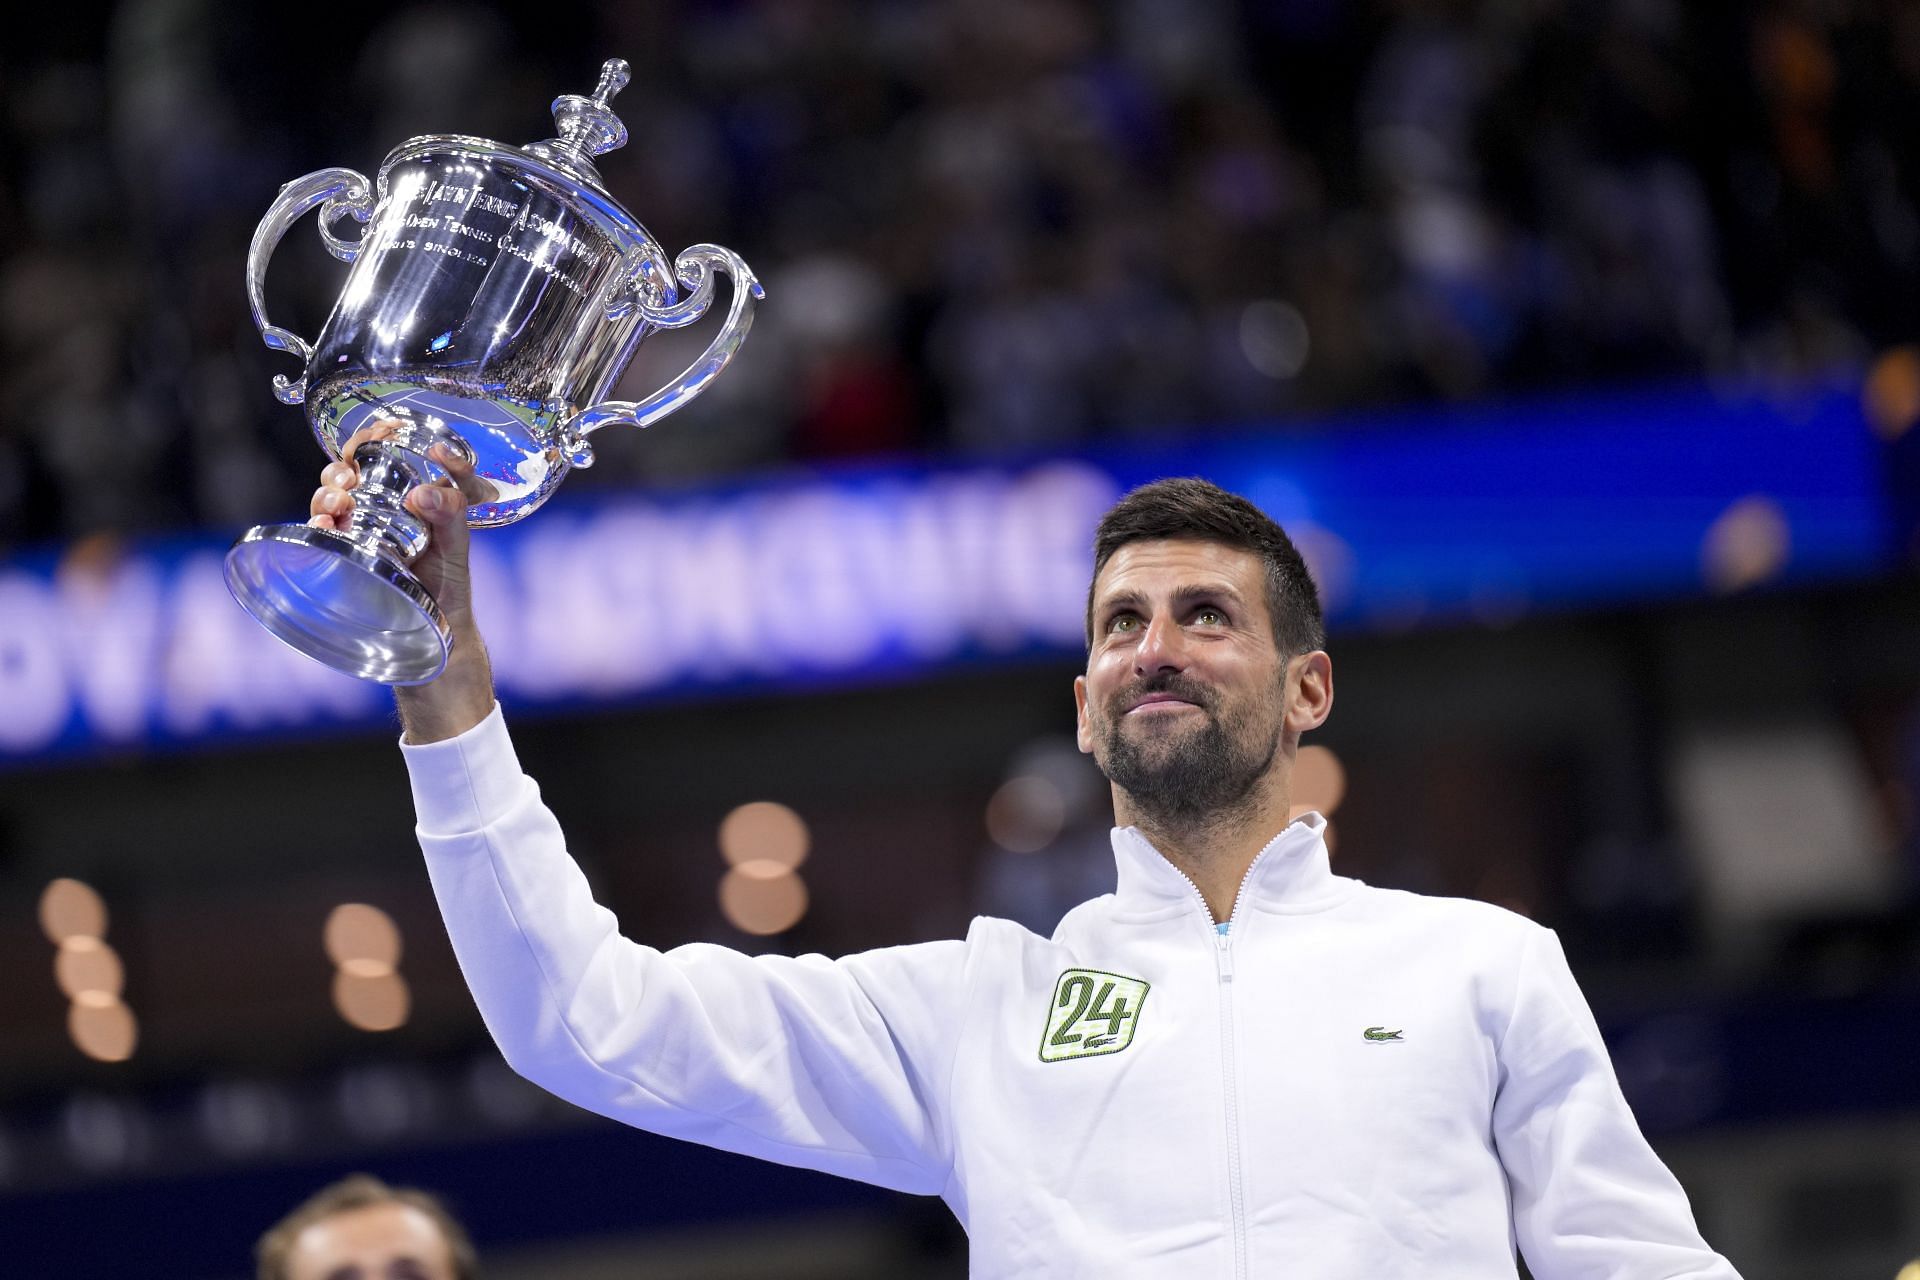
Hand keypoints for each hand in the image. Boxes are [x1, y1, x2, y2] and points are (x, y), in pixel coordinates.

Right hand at [310, 418, 497, 741]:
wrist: (427, 644)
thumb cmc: (448, 594)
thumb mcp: (456, 554)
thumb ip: (451, 520)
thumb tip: (424, 493)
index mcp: (428, 498)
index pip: (420, 453)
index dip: (416, 439)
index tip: (427, 447)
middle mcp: (394, 504)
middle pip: (367, 462)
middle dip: (355, 458)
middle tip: (352, 474)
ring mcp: (367, 524)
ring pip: (341, 487)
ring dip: (331, 485)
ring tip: (336, 501)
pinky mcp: (346, 546)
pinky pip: (326, 520)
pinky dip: (319, 514)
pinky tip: (323, 520)